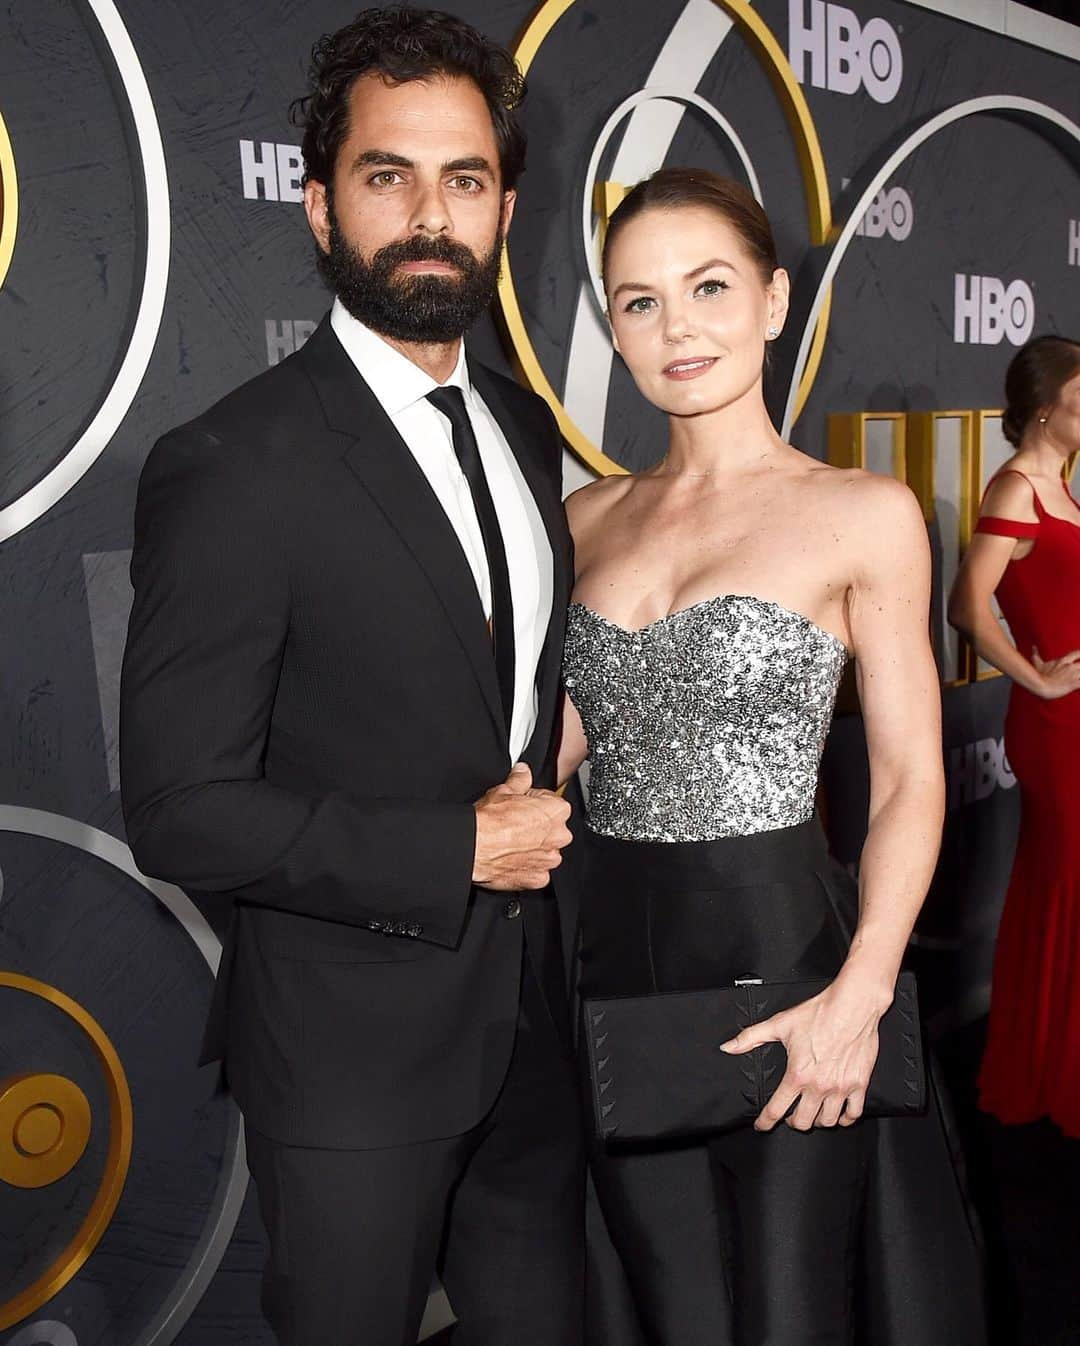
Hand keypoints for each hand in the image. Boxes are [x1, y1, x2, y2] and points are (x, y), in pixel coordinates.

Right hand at [473, 763, 571, 890]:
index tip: (522, 806)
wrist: (474, 848)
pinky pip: (537, 871)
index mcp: (557, 811)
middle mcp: (559, 836)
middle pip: (552, 828)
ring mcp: (550, 859)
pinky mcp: (538, 878)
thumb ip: (520, 779)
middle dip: (537, 826)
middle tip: (515, 825)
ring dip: (533, 848)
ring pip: (546, 851)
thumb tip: (522, 771)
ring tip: (511, 843)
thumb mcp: (504, 791)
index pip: (552, 802)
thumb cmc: (489, 822)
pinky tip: (511, 858)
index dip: (534, 803)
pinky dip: (526, 866)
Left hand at [720, 977, 889, 1131]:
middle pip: (803, 1122)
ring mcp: (840, 1088)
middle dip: (792, 1122)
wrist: (852, 1005)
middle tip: (789, 1116)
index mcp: (797, 1075)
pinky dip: (845, 1119)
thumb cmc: (818, 1013)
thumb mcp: (779, 1024)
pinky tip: (839, 1114)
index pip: (776, 1109)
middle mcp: (819, 1086)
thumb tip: (728, 1047)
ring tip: (812, 1113)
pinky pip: (853, 1114)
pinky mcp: (859, 1084)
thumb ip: (751, 1037)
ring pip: (827, 1121)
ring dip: (817, 1121)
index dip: (765, 1122)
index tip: (761, 1126)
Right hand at [1032, 646, 1079, 699]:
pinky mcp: (1075, 684)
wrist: (1040, 686)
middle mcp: (1071, 666)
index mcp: (1064, 660)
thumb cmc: (1039, 676)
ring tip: (1078, 677)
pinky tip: (1079, 686)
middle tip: (1078, 670)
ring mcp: (1074, 675)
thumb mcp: (1038, 664)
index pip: (1078, 653)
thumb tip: (1033, 647)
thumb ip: (1037, 654)